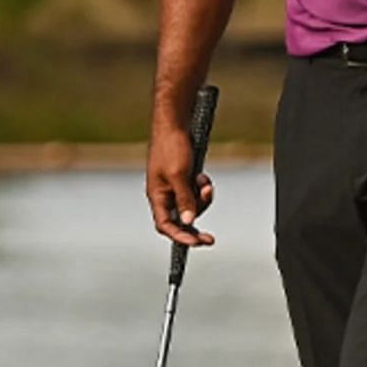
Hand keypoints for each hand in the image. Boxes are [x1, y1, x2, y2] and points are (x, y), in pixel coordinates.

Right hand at [146, 126, 215, 246]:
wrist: (175, 123)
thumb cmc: (171, 146)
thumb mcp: (179, 174)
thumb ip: (184, 199)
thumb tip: (189, 221)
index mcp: (156, 196)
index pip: (165, 225)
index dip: (180, 237)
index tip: (196, 243)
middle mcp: (164, 194)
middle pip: (181, 219)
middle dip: (195, 223)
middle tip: (209, 238)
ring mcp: (174, 186)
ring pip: (191, 205)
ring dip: (202, 198)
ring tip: (205, 183)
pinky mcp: (183, 178)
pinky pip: (196, 192)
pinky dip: (203, 188)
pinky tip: (203, 176)